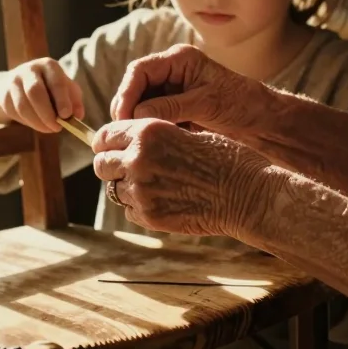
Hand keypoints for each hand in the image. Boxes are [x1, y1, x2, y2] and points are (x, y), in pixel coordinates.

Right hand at [0, 58, 83, 133]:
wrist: (21, 84)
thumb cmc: (50, 87)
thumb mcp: (66, 89)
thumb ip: (75, 101)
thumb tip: (78, 115)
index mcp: (49, 65)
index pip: (56, 81)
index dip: (62, 99)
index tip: (66, 115)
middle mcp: (30, 70)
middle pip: (35, 92)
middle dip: (47, 113)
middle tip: (57, 127)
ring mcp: (14, 81)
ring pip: (23, 105)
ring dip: (38, 122)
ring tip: (50, 128)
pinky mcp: (4, 95)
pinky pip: (15, 112)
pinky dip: (29, 122)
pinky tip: (38, 124)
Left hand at [91, 118, 272, 237]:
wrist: (246, 193)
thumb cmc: (224, 157)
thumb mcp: (186, 131)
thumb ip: (153, 136)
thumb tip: (128, 140)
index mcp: (148, 131)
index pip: (104, 135)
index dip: (107, 141)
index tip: (112, 147)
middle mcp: (138, 159)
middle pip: (102, 164)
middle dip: (112, 165)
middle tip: (128, 167)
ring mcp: (141, 191)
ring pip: (115, 189)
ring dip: (127, 186)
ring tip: (155, 184)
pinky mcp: (149, 216)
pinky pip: (129, 210)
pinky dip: (139, 206)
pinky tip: (164, 199)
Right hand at [109, 44, 272, 137]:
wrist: (264, 122)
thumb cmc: (241, 105)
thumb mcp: (206, 104)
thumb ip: (171, 107)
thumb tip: (137, 115)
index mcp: (179, 59)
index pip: (139, 70)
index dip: (126, 93)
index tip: (123, 117)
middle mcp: (172, 72)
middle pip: (135, 87)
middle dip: (128, 109)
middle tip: (125, 134)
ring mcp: (173, 92)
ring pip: (141, 105)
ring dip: (138, 122)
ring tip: (137, 142)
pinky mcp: (176, 110)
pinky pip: (153, 118)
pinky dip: (150, 130)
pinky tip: (151, 144)